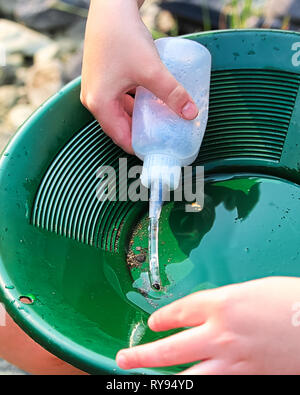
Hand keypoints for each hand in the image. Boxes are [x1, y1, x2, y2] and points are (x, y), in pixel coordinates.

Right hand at [81, 0, 197, 153]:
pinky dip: (135, 103)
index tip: (159, 150)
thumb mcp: (151, 70)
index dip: (141, 146)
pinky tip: (151, 100)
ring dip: (140, 117)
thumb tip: (190, 113)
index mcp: (99, 104)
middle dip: (142, 132)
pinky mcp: (103, 77)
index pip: (121, 138)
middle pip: (121, 127)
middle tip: (163, 136)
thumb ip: (172, 93)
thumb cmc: (123, 36)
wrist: (111, 5)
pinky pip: (120, 99)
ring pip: (121, 112)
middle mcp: (93, 99)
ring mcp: (97, 88)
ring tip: (161, 120)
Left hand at [116, 277, 299, 373]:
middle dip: (142, 355)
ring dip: (162, 379)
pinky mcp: (248, 378)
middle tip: (124, 358)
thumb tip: (206, 313)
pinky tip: (186, 384)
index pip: (178, 312)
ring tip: (142, 378)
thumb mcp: (249, 291)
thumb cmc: (288, 300)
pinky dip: (197, 384)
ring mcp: (232, 361)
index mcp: (220, 303)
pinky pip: (214, 385)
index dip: (161, 318)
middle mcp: (220, 333)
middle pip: (170, 348)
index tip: (152, 323)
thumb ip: (223, 303)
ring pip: (187, 376)